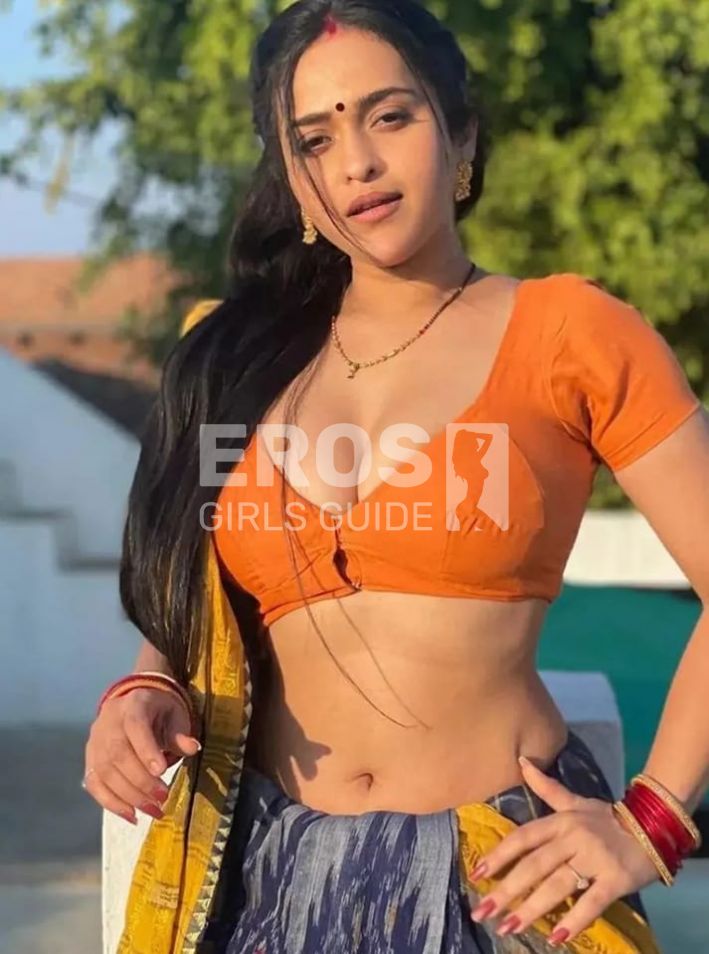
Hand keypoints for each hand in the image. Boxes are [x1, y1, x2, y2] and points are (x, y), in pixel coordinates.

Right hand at [82, 688, 200, 824]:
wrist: (132, 705)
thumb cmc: (158, 712)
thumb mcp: (174, 715)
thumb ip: (180, 733)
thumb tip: (192, 748)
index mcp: (133, 705)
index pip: (135, 726)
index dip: (146, 750)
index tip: (161, 772)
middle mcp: (108, 723)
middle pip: (118, 754)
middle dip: (140, 781)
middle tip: (162, 798)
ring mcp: (95, 743)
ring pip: (105, 773)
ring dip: (129, 797)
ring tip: (152, 810)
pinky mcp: (90, 761)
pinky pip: (95, 785)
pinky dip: (112, 803)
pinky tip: (132, 815)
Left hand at [468, 756, 659, 945]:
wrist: (653, 827)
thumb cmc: (606, 818)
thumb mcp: (575, 801)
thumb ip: (547, 787)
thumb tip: (521, 760)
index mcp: (561, 821)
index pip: (523, 837)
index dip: (499, 855)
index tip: (476, 873)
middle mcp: (573, 838)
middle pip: (534, 865)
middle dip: (506, 889)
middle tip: (483, 911)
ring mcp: (594, 859)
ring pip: (557, 885)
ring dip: (531, 908)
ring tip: (508, 926)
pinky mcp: (615, 880)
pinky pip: (592, 902)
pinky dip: (574, 920)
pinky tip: (556, 937)